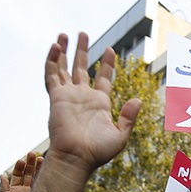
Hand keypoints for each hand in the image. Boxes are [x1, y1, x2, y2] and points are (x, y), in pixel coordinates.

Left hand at [0, 152, 42, 191]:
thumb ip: (3, 190)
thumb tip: (1, 176)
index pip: (17, 176)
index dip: (19, 168)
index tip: (22, 161)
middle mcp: (25, 191)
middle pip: (27, 174)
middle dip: (30, 164)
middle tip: (32, 154)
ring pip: (37, 178)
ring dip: (39, 168)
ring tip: (41, 158)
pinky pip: (44, 185)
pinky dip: (46, 176)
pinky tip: (48, 168)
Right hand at [43, 33, 140, 178]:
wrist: (77, 157)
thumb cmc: (98, 151)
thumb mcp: (120, 135)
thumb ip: (129, 117)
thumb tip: (138, 99)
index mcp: (99, 104)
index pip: (102, 78)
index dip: (106, 64)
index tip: (109, 50)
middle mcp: (82, 97)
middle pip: (80, 68)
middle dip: (81, 51)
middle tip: (83, 34)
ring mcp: (68, 96)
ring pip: (64, 68)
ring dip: (64, 51)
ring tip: (64, 35)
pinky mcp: (56, 97)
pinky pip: (52, 75)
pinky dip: (52, 60)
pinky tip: (56, 46)